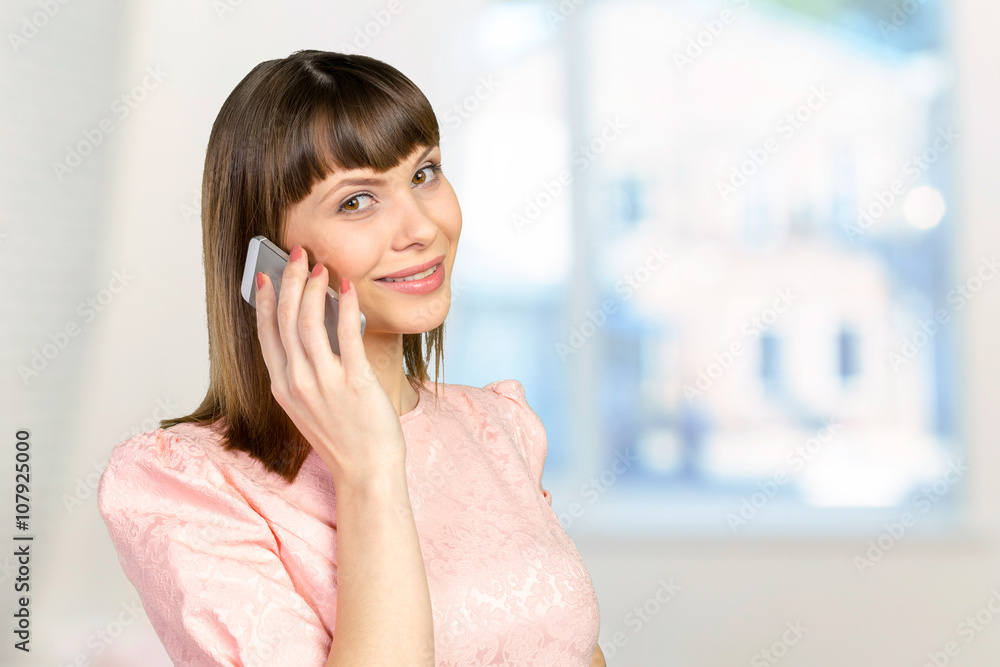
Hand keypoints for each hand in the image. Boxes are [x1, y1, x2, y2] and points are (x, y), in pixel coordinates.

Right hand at [254, 244, 406, 483]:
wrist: (366, 471)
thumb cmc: (343, 437)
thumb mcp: (310, 404)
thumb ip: (304, 371)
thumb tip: (311, 326)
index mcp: (282, 387)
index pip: (266, 333)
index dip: (264, 300)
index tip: (266, 274)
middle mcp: (297, 382)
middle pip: (284, 319)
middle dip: (289, 280)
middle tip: (297, 254)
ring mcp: (324, 382)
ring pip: (308, 321)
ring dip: (313, 287)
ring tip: (320, 266)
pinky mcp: (354, 381)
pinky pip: (346, 333)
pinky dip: (345, 305)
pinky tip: (348, 287)